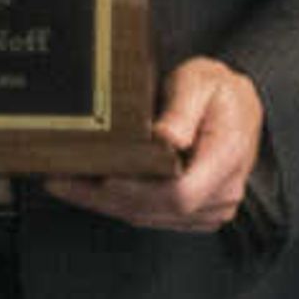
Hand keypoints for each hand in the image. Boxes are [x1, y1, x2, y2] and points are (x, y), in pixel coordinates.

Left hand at [45, 57, 263, 233]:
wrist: (238, 106)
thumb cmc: (218, 91)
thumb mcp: (201, 82)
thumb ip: (183, 109)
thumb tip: (168, 137)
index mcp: (227, 159)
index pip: (180, 194)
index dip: (138, 191)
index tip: (103, 178)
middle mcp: (222, 193)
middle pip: (156, 210)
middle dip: (105, 198)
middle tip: (61, 181)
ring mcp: (210, 209)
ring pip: (148, 217)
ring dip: (104, 204)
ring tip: (64, 184)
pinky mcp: (194, 214)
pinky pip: (150, 216)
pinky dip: (117, 204)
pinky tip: (87, 190)